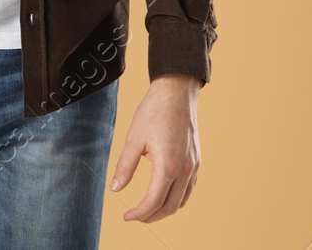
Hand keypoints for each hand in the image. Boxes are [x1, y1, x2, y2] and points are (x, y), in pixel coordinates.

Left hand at [110, 74, 201, 222]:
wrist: (176, 94)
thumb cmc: (153, 113)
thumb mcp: (133, 139)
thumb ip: (125, 167)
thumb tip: (115, 189)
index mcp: (168, 165)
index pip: (154, 201)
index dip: (139, 213)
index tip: (126, 217)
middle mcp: (185, 170)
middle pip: (170, 207)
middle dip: (151, 216)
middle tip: (134, 216)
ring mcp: (193, 167)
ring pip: (182, 201)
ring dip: (165, 210)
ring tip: (147, 210)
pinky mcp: (196, 162)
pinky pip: (189, 189)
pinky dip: (176, 199)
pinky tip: (163, 196)